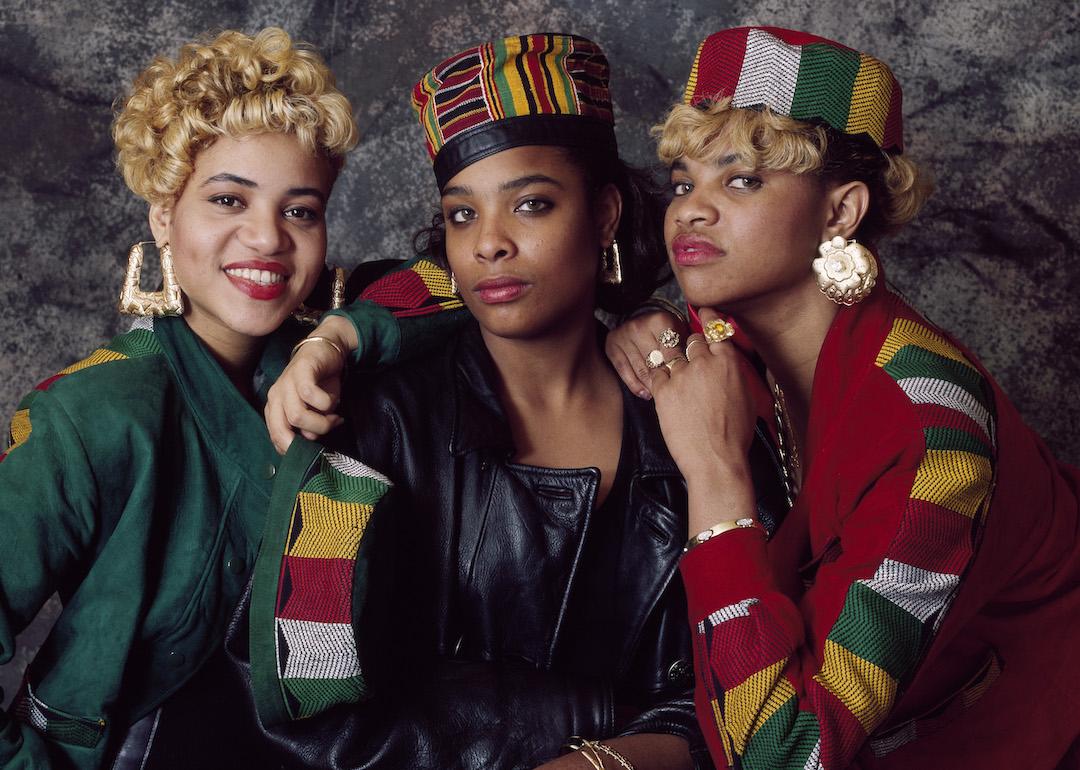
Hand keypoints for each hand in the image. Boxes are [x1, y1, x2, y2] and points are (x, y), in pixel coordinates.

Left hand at [265, 316, 355, 452]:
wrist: (327, 350)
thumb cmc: (320, 383)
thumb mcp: (314, 410)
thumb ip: (308, 425)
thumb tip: (311, 438)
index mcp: (275, 407)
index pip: (275, 436)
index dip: (294, 448)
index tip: (315, 447)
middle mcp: (277, 395)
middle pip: (284, 429)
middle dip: (309, 437)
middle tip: (329, 429)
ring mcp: (287, 382)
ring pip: (297, 416)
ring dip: (321, 422)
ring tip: (335, 417)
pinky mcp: (301, 370)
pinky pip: (310, 395)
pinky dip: (326, 404)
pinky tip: (335, 402)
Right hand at [606, 309, 688, 398]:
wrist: (643, 320)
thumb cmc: (667, 331)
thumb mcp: (680, 333)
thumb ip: (685, 350)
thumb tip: (689, 373)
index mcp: (659, 320)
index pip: (671, 354)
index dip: (678, 371)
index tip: (685, 383)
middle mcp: (638, 326)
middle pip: (655, 363)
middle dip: (665, 380)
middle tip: (674, 393)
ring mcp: (623, 336)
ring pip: (641, 370)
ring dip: (651, 386)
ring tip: (661, 396)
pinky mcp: (611, 346)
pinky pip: (624, 371)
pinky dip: (635, 385)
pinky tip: (645, 393)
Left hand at [648, 308, 756, 527]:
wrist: (715, 459)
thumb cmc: (735, 436)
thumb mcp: (746, 397)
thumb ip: (733, 374)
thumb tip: (726, 366)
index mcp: (728, 361)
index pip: (714, 328)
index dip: (708, 319)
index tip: (703, 313)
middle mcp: (704, 362)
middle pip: (691, 340)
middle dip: (689, 346)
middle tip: (689, 357)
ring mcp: (681, 374)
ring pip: (671, 355)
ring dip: (673, 362)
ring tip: (675, 375)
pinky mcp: (663, 390)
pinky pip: (656, 373)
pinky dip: (659, 378)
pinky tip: (665, 388)